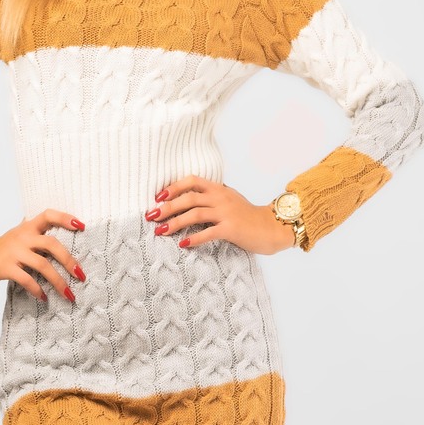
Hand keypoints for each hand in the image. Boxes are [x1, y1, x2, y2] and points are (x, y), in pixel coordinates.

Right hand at [0, 209, 86, 300]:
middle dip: (69, 260)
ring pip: (43, 265)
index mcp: (27, 227)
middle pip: (52, 244)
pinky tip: (44, 298)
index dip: (65, 218)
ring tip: (69, 294)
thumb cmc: (0, 251)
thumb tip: (62, 249)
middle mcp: (22, 237)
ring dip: (58, 281)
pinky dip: (38, 290)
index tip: (82, 226)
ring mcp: (13, 252)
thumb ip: (36, 238)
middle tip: (81, 275)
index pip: (49, 215)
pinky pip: (27, 279)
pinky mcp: (5, 268)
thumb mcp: (18, 238)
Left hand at [144, 175, 295, 255]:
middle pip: (188, 198)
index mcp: (219, 188)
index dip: (173, 187)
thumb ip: (213, 197)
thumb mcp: (230, 199)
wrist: (272, 227)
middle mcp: (221, 197)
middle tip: (151, 216)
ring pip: (194, 214)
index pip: (192, 180)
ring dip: (174, 223)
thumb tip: (190, 198)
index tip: (158, 197)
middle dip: (167, 207)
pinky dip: (193, 239)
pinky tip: (182, 244)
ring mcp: (226, 213)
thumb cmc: (249, 216)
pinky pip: (208, 232)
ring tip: (160, 231)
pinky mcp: (231, 228)